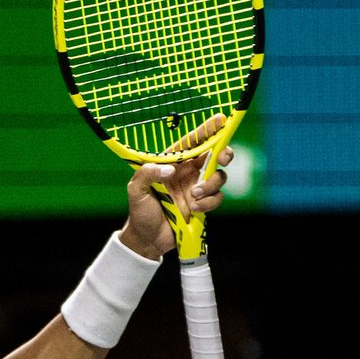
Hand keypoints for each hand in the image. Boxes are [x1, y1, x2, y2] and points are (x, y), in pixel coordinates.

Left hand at [119, 113, 234, 259]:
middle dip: (223, 153)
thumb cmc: (140, 211)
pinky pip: (217, 197)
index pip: (192, 142)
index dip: (207, 130)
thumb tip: (170, 170)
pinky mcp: (204, 204)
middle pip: (214, 155)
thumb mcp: (135, 190)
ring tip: (193, 196)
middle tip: (222, 158)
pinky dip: (209, 202)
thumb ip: (147, 174)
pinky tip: (194, 209)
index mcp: (172, 163)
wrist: (148, 238)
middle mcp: (187, 172)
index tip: (220, 120)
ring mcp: (197, 188)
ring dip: (211, 185)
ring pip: (219, 177)